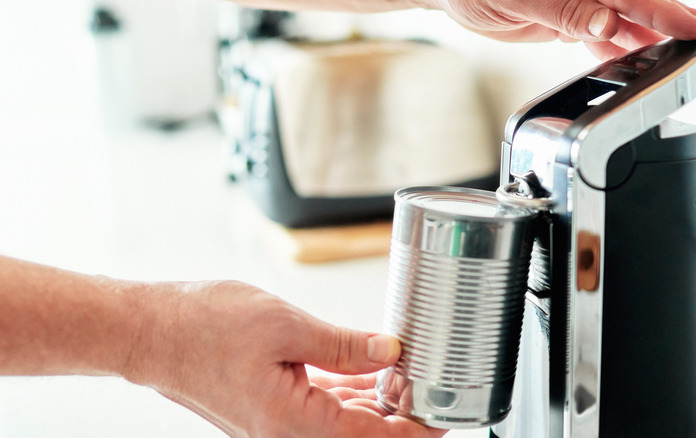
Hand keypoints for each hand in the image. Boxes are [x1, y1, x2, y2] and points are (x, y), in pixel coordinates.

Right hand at [123, 280, 444, 437]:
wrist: (151, 331)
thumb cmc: (201, 328)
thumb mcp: (286, 325)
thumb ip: (343, 344)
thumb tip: (387, 351)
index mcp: (294, 421)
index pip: (373, 436)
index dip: (413, 428)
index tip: (442, 417)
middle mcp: (286, 431)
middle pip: (361, 432)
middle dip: (399, 414)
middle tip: (430, 390)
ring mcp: (276, 421)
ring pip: (342, 418)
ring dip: (376, 402)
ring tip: (406, 379)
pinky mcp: (268, 405)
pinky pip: (320, 405)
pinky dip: (348, 391)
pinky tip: (368, 375)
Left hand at [428, 0, 695, 57]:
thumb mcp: (522, 0)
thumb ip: (566, 12)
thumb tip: (606, 24)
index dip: (671, 14)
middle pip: (643, 8)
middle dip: (680, 26)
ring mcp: (578, 5)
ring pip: (626, 24)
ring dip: (654, 43)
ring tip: (684, 59)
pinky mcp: (566, 19)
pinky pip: (600, 36)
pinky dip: (617, 51)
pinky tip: (634, 64)